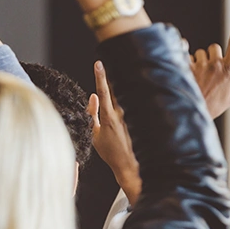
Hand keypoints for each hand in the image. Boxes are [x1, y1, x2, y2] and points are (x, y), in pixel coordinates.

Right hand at [91, 60, 141, 203]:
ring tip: (116, 85)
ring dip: (119, 89)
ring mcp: (131, 116)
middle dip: (111, 77)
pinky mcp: (137, 120)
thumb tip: (92, 97)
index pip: (103, 91)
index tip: (98, 63)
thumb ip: (92, 114)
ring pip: (123, 97)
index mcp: (108, 116)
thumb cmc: (110, 153)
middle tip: (107, 65)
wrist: (129, 166)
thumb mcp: (94, 135)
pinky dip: (126, 100)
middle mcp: (121, 113)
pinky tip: (126, 102)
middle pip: (115, 89)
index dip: (100, 76)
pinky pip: (130, 105)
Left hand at [191, 13, 229, 117]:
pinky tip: (182, 58)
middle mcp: (214, 65)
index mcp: (229, 70)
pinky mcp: (186, 68)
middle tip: (209, 70)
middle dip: (212, 55)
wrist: (193, 115)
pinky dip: (183, 54)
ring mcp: (199, 66)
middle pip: (214, 47)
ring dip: (199, 60)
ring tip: (197, 76)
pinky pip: (184, 52)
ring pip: (200, 52)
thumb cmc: (214, 105)